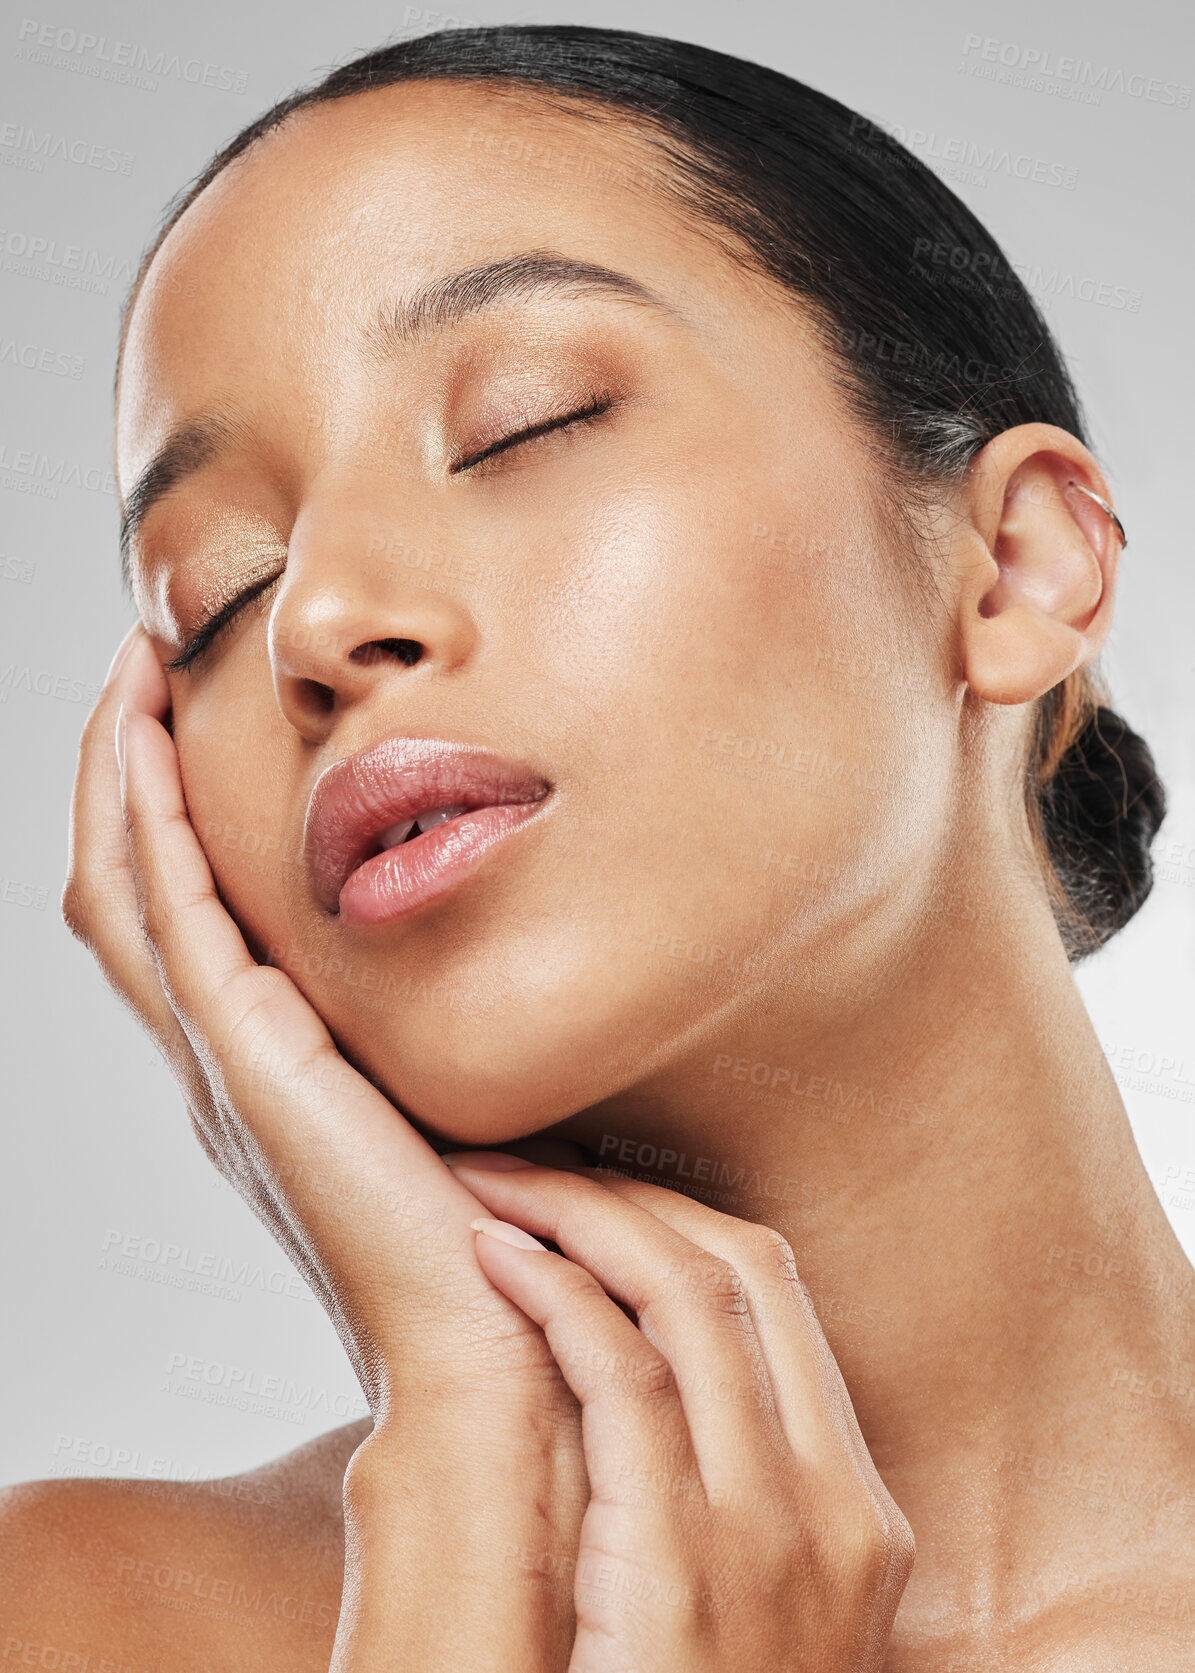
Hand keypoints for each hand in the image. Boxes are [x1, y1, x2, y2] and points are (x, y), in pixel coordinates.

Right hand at [62, 624, 587, 1668]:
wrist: (488, 1337)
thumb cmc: (494, 1219)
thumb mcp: (451, 1086)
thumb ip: (435, 1017)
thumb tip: (495, 932)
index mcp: (260, 1059)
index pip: (174, 906)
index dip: (161, 805)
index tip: (181, 704)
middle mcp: (217, 1055)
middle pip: (125, 882)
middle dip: (124, 767)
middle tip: (139, 660)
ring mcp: (219, 1058)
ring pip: (126, 885)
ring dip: (125, 772)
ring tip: (137, 671)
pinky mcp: (246, 1059)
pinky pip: (169, 914)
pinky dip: (152, 823)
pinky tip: (160, 744)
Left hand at [445, 1153, 914, 1672]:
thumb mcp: (765, 1620)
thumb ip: (738, 1511)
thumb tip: (652, 1397)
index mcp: (858, 1514)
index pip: (781, 1303)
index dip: (678, 1224)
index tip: (596, 1202)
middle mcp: (835, 1508)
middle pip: (741, 1272)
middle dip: (625, 1197)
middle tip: (533, 1168)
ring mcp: (769, 1534)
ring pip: (684, 1296)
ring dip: (575, 1215)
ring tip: (494, 1184)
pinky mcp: (680, 1563)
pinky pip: (623, 1375)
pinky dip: (552, 1291)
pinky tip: (494, 1254)